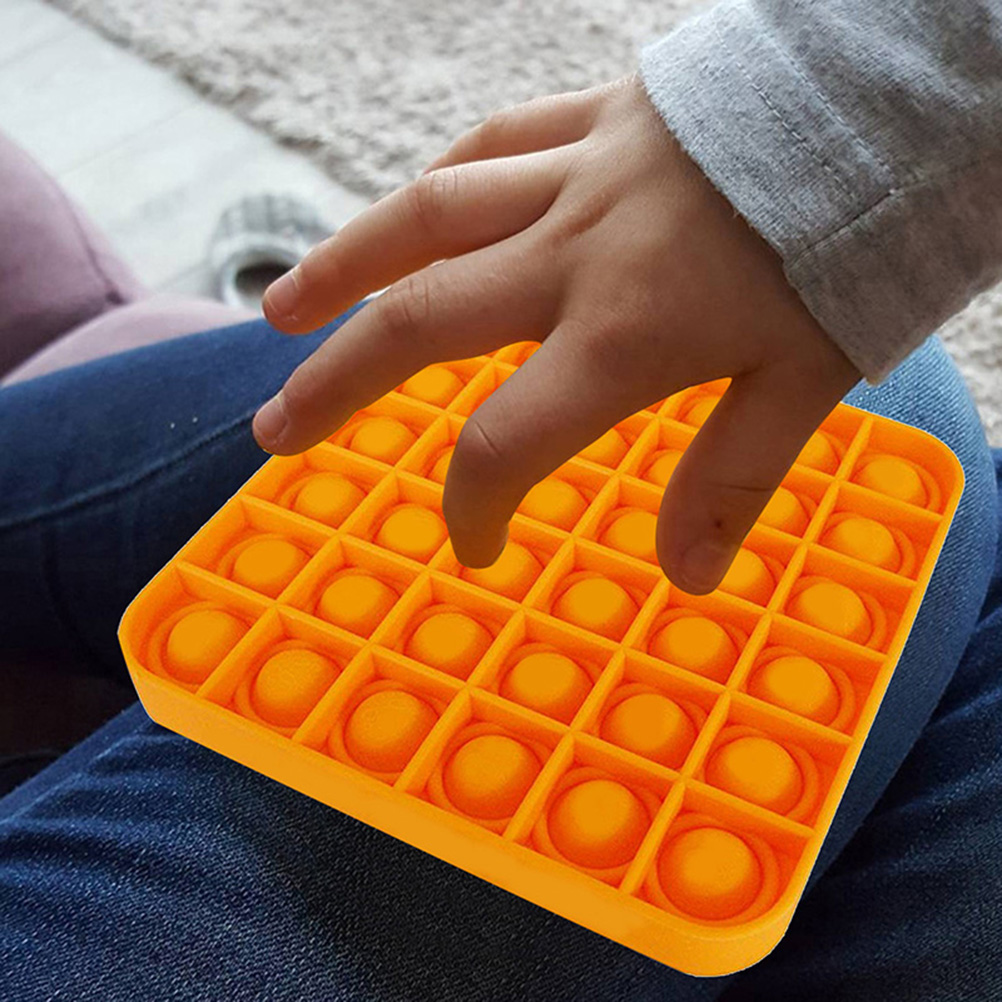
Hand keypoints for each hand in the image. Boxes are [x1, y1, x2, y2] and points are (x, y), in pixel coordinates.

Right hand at [254, 74, 858, 592]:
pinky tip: (405, 212)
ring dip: (343, 268)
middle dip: (335, 386)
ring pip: (426, 219)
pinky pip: (492, 145)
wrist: (887, 103)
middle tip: (273, 433)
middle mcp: (573, 257)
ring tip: (281, 310)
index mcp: (624, 336)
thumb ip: (733, 479)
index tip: (474, 544)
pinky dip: (441, 185)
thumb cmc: (855, 246)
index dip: (472, 507)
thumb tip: (687, 578)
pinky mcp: (592, 119)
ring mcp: (574, 178)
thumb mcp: (808, 381)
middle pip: (419, 324)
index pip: (506, 440)